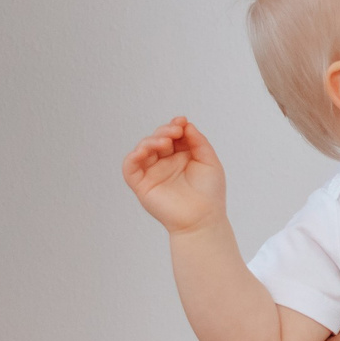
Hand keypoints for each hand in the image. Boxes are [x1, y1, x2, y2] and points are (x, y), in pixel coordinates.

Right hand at [124, 117, 226, 234]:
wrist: (203, 219)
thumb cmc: (209, 193)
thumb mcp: (209, 161)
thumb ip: (198, 142)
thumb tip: (186, 124)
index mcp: (181, 157)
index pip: (173, 136)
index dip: (175, 126)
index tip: (182, 122)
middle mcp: (165, 163)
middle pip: (157, 139)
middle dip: (165, 131)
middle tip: (175, 131)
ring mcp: (152, 173)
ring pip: (143, 149)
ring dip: (151, 141)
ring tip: (165, 141)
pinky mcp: (141, 185)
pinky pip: (130, 167)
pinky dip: (133, 156)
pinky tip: (143, 151)